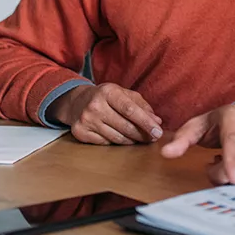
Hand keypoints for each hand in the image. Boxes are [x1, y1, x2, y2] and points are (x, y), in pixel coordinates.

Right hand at [47, 83, 162, 144]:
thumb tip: (157, 121)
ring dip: (132, 140)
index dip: (146, 122)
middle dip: (142, 134)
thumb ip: (142, 106)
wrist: (77, 101)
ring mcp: (86, 120)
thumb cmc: (107, 97)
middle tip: (153, 138)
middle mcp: (95, 105)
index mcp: (109, 92)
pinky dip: (117, 142)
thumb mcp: (124, 94)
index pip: (130, 110)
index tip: (157, 132)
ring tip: (140, 138)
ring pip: (116, 137)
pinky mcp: (80, 132)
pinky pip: (105, 143)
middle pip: (125, 126)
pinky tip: (123, 138)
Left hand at [161, 104, 234, 184]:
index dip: (232, 162)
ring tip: (228, 161)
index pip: (234, 143)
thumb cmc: (225, 121)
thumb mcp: (201, 124)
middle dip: (221, 173)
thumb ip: (183, 138)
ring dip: (232, 176)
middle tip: (213, 163)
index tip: (232, 178)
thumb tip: (165, 153)